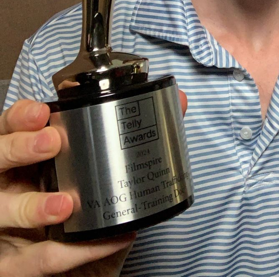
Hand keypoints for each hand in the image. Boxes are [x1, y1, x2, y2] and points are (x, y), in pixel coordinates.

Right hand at [0, 91, 187, 275]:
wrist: (84, 269)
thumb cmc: (88, 210)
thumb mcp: (108, 170)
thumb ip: (141, 134)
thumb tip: (176, 102)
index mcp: (26, 157)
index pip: (9, 127)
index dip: (20, 117)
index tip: (43, 111)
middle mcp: (9, 186)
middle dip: (20, 147)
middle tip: (53, 141)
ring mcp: (6, 226)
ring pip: (1, 211)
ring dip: (32, 206)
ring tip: (65, 203)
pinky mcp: (13, 264)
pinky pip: (33, 260)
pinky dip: (70, 253)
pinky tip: (104, 240)